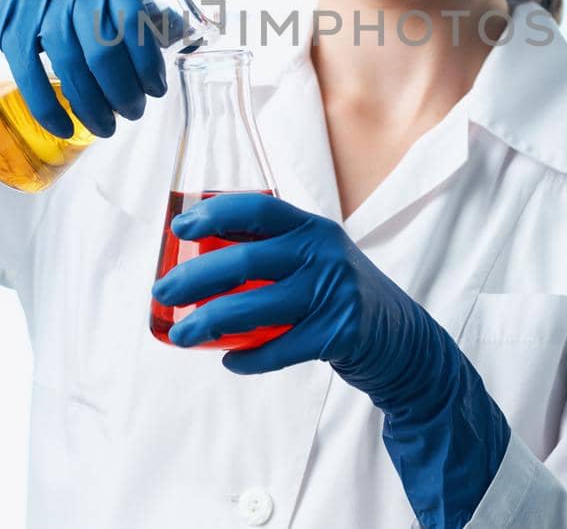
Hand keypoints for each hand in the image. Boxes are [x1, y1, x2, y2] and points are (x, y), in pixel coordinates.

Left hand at [150, 193, 510, 528]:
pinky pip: (279, 349)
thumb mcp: (315, 259)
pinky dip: (249, 358)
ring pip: (255, 306)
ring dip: (209, 322)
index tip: (178, 229)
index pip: (257, 207)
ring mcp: (333, 292)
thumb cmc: (340, 296)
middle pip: (245, 257)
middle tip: (162, 291)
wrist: (403, 339)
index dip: (213, 213)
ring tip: (180, 335)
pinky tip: (229, 360)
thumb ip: (273, 252)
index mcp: (312, 227)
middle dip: (194, 276)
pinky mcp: (339, 332)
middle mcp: (322, 252)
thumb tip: (199, 259)